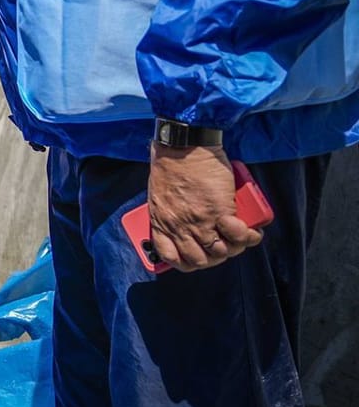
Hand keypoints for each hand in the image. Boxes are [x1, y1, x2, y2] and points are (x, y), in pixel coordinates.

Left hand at [146, 143, 262, 271]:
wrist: (183, 146)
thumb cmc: (171, 165)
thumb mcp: (160, 196)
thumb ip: (170, 213)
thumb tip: (186, 222)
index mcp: (161, 223)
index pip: (173, 258)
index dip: (189, 261)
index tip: (199, 254)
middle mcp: (179, 228)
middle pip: (201, 261)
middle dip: (216, 256)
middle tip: (226, 242)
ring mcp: (199, 222)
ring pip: (221, 252)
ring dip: (236, 246)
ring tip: (242, 233)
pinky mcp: (219, 212)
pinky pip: (237, 236)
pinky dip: (245, 235)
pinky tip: (246, 225)